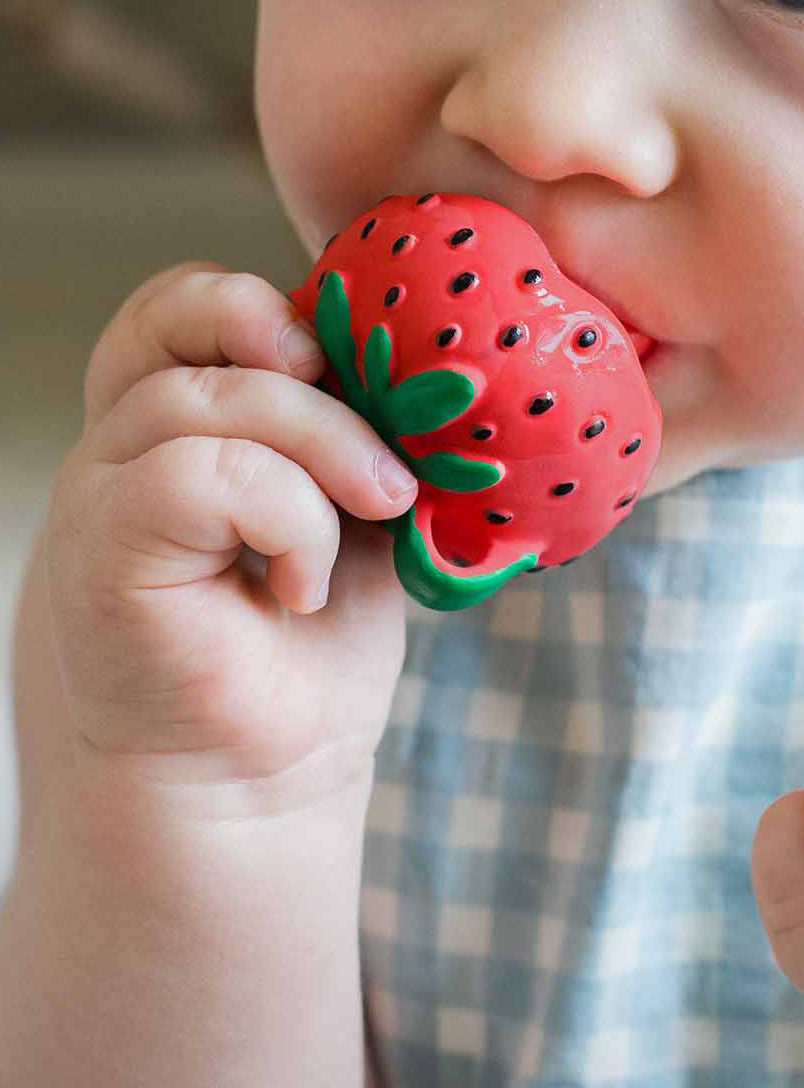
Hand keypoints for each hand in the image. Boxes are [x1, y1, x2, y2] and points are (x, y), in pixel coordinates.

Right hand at [45, 263, 418, 811]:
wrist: (261, 784)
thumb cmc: (305, 655)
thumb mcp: (350, 515)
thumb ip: (355, 436)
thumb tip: (420, 366)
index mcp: (172, 425)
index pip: (180, 305)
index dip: (256, 303)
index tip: (347, 358)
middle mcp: (120, 447)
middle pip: (191, 326)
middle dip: (311, 370)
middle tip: (384, 459)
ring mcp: (100, 495)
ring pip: (204, 397)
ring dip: (322, 450)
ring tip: (372, 519)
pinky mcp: (103, 552)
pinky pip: (199, 473)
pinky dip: (286, 516)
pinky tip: (301, 586)